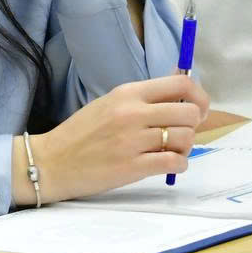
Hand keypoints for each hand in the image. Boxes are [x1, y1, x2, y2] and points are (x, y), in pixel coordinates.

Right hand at [30, 74, 213, 201]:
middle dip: (194, 126)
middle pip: (189, 113)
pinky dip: (179, 165)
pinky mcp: (131, 167)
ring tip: (171, 151)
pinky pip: (173, 162)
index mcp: (129, 93)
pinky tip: (168, 165)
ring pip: (185, 138)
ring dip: (185, 147)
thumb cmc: (82, 133)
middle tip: (182, 134)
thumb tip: (183, 87)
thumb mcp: (111, 103)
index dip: (199, 97)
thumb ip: (145, 98)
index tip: (198, 109)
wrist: (51, 161)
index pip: (181, 85)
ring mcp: (132, 140)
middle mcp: (133, 113)